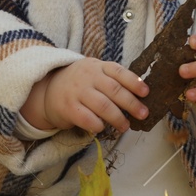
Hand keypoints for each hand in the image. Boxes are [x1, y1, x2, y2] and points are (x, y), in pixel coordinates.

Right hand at [23, 57, 149, 133]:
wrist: (48, 90)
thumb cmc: (80, 84)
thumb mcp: (94, 74)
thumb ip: (112, 80)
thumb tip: (140, 96)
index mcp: (97, 66)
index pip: (119, 72)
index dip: (134, 82)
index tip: (146, 93)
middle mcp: (87, 77)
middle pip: (114, 90)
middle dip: (131, 104)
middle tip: (143, 114)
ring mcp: (77, 92)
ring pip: (103, 106)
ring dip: (118, 118)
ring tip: (125, 126)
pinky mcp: (68, 108)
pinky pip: (88, 119)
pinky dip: (98, 125)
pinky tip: (102, 128)